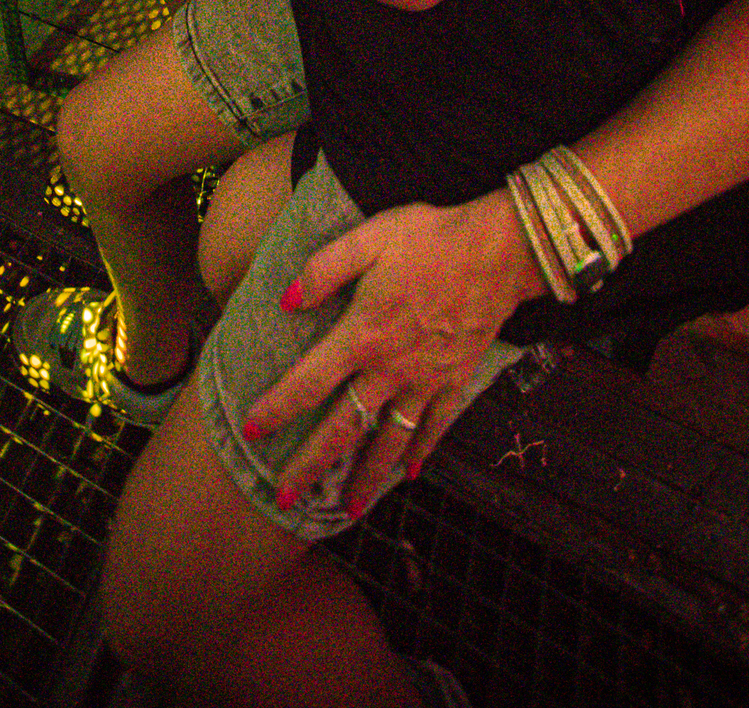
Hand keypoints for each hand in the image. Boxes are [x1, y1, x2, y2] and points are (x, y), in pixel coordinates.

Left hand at [242, 192, 538, 512]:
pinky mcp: (455, 380)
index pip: (309, 380)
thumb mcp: (370, 238)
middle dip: (312, 464)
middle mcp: (390, 368)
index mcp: (362, 334)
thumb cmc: (431, 238)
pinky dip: (421, 451)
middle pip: (344, 426)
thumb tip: (287, 300)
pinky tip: (409, 474)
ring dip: (366, 477)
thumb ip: (325, 269)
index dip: (277, 407)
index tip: (251, 430)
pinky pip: (435, 426)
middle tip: (287, 498)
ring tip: (347, 510)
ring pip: (389, 440)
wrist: (498, 253)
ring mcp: (425, 380)